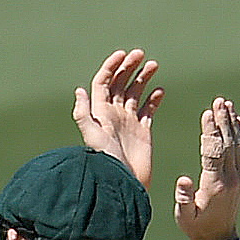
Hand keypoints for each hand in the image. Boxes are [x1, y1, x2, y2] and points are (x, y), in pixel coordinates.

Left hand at [71, 50, 160, 189]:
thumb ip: (84, 114)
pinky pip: (148, 110)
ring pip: (136, 93)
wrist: (124, 184)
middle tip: (141, 55)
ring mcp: (129, 122)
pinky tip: (159, 91)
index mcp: (101, 112)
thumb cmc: (107, 162)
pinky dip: (154, 99)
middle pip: (120, 84)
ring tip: (153, 65)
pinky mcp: (143, 131)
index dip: (112, 66)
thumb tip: (79, 90)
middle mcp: (114, 115)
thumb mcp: (92, 137)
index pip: (103, 82)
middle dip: (129, 67)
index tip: (124, 54)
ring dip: (143, 78)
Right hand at [176, 97, 239, 239]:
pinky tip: (239, 121)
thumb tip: (182, 179)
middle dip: (223, 120)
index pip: (213, 150)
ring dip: (232, 122)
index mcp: (215, 184)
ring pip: (238, 143)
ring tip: (227, 104)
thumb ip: (183, 197)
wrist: (219, 238)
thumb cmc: (196, 226)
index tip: (206, 113)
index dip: (210, 130)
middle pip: (228, 142)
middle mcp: (231, 177)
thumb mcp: (184, 215)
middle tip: (219, 101)